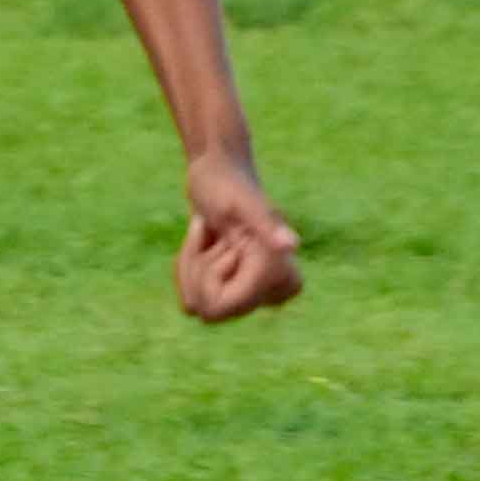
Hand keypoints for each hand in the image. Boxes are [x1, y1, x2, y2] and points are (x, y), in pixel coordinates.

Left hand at [176, 151, 302, 322]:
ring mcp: (255, 291)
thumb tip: (291, 245)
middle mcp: (276, 290)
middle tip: (214, 230)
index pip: (227, 306)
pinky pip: (193, 297)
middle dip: (198, 268)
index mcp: (283, 277)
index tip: (224, 237)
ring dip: (192, 263)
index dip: (210, 273)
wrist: (217, 170)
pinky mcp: (235, 286)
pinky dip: (188, 265)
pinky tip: (203, 237)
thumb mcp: (242, 202)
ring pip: (197, 304)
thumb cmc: (229, 184)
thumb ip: (265, 225)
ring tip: (209, 231)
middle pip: (210, 310)